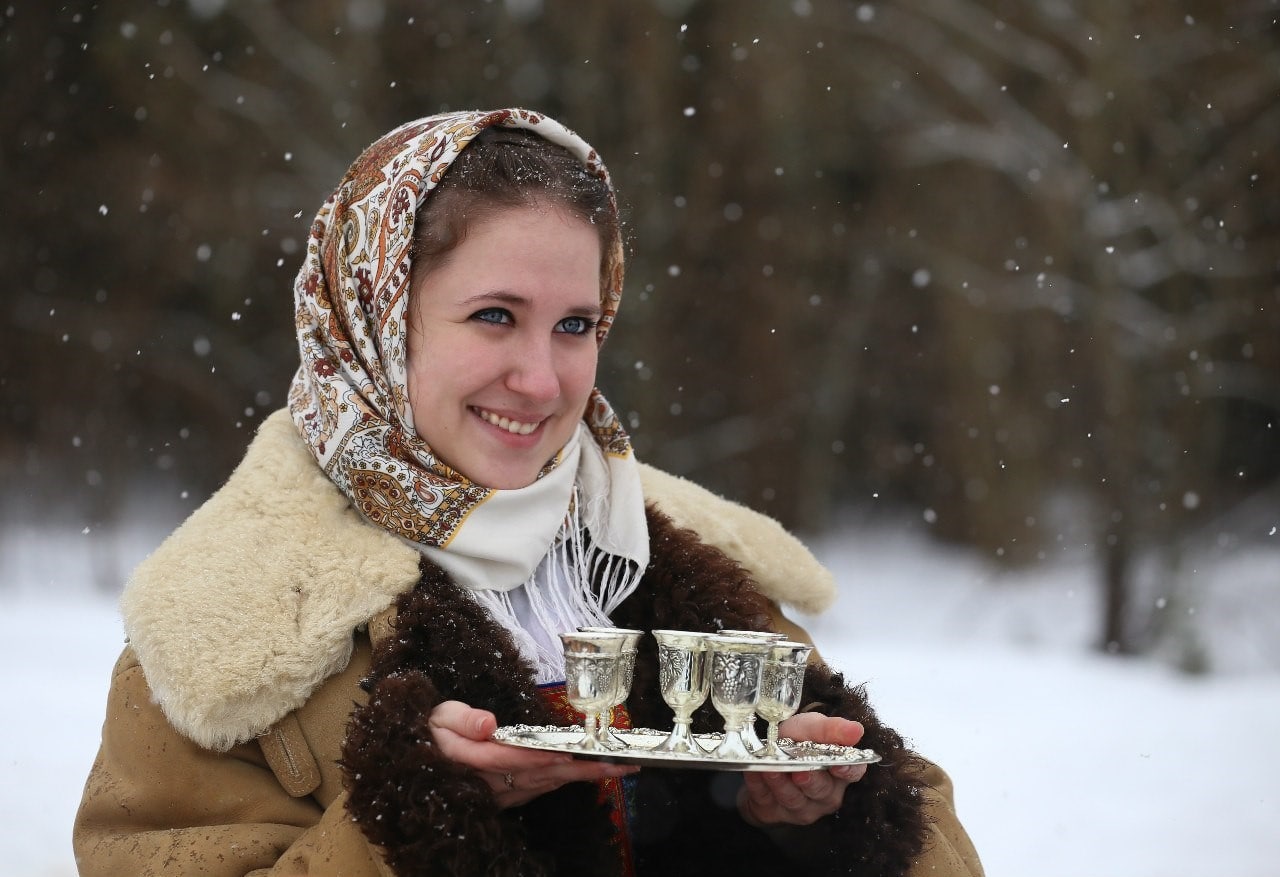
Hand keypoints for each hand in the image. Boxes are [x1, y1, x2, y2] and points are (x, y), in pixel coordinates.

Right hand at [427, 700, 637, 807]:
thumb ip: (461, 719)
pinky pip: (540, 788)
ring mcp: (500, 794)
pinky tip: (587, 772)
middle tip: (618, 765)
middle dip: (580, 771)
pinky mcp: (508, 796)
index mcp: (470, 760)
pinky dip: (565, 780)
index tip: (567, 755)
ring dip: (580, 777)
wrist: (424, 758)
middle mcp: (489, 783)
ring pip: (545, 785)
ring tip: (616, 768)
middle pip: (540, 776)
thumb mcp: (438, 717)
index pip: (509, 760)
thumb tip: (487, 723)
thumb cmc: (433, 732)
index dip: (538, 758)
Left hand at [738, 713, 866, 826]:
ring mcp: (801, 807)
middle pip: (821, 790)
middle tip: (799, 770)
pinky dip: (759, 785)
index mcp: (840, 771)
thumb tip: (856, 730)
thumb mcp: (811, 727)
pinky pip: (766, 799)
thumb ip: (830, 729)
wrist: (764, 753)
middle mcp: (825, 794)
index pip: (853, 772)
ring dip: (780, 783)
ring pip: (793, 799)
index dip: (847, 770)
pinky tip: (753, 772)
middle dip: (810, 780)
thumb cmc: (795, 741)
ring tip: (771, 768)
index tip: (839, 765)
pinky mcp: (773, 812)